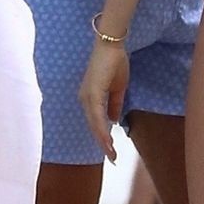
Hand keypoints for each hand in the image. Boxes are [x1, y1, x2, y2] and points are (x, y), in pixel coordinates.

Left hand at [79, 41, 129, 158]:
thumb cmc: (114, 63)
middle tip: (113, 158)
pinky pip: (96, 115)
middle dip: (103, 143)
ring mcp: (87, 96)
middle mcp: (85, 99)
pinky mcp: (92, 92)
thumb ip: (114, 104)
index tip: (111, 150)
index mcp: (90, 98)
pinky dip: (101, 129)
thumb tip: (113, 121)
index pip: (96, 122)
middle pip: (93, 126)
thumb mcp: (118, 88)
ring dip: (102, 140)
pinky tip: (107, 139)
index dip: (103, 137)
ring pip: (94, 124)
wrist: (112, 45)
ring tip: (111, 153)